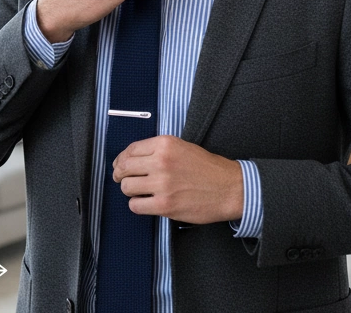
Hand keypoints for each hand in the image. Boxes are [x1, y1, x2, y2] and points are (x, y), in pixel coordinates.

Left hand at [112, 136, 242, 224]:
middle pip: (124, 168)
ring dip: (130, 191)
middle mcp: (161, 162)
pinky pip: (135, 205)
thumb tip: (132, 159)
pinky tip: (146, 202)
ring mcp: (162, 184)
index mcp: (164, 145)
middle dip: (120, 174)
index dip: (121, 159)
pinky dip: (138, 205)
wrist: (230, 188)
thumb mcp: (183, 147)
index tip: (120, 165)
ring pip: (127, 187)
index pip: (130, 150)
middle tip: (122, 179)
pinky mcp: (165, 204)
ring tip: (140, 191)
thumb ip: (158, 151)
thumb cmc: (209, 169)